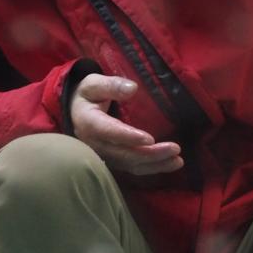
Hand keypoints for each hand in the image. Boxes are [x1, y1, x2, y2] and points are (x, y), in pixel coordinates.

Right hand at [69, 75, 183, 175]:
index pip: (109, 132)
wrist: (75, 112)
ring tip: (178, 160)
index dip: (128, 137)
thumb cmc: (87, 95)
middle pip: (124, 154)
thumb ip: (111, 85)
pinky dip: (152, 168)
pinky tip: (170, 164)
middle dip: (150, 154)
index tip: (149, 139)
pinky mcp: (113, 161)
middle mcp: (95, 144)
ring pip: (130, 165)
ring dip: (155, 165)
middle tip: (175, 149)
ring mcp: (104, 155)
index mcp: (89, 123)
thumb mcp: (93, 84)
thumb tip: (133, 88)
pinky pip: (132, 168)